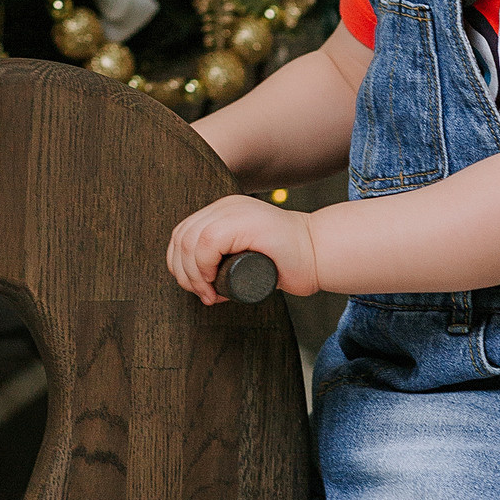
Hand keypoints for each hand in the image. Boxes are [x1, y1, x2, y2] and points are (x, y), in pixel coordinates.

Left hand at [167, 195, 319, 304]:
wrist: (319, 255)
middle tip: (203, 294)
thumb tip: (198, 280)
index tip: (197, 287)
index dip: (179, 264)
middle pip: (182, 237)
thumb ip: (227, 258)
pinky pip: (206, 242)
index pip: (184, 234)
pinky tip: (212, 283)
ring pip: (191, 241)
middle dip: (183, 272)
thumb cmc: (288, 263)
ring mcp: (235, 211)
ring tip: (209, 293)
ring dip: (192, 274)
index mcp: (224, 211)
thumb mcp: (247, 255)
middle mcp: (226, 206)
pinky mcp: (244, 222)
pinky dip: (202, 267)